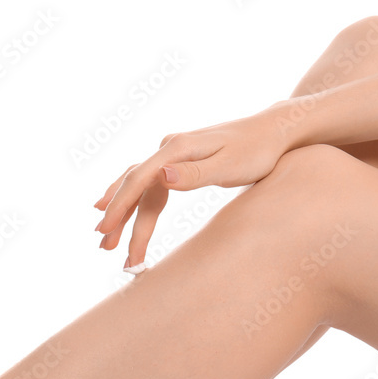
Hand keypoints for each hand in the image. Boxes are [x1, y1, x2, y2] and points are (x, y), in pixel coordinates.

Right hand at [94, 105, 291, 269]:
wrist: (273, 131)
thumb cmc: (256, 152)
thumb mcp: (229, 166)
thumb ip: (194, 174)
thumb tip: (162, 177)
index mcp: (176, 148)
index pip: (138, 180)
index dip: (119, 207)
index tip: (106, 231)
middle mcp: (168, 148)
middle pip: (134, 185)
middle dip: (117, 217)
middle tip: (104, 247)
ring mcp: (172, 153)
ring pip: (139, 185)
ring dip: (122, 211)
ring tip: (106, 237)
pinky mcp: (179, 160)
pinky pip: (148, 182)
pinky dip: (133, 199)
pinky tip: (122, 208)